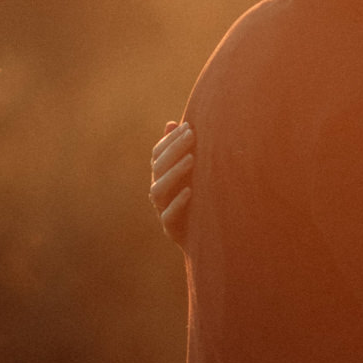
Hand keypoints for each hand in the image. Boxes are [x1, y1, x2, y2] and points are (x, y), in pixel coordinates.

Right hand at [150, 120, 194, 245]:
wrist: (205, 238)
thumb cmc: (199, 200)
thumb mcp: (193, 175)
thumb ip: (183, 151)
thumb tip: (173, 123)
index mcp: (161, 177)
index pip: (158, 154)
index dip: (170, 140)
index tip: (188, 126)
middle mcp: (159, 192)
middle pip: (158, 168)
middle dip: (174, 149)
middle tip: (192, 136)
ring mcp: (162, 210)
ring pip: (158, 190)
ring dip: (174, 173)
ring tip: (192, 159)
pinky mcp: (170, 229)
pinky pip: (168, 216)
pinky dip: (178, 203)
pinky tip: (190, 191)